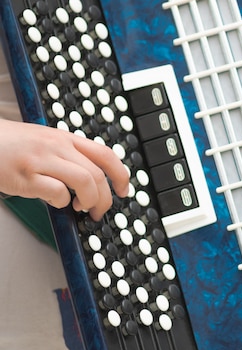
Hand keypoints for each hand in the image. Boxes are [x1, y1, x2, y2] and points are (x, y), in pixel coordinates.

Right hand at [0, 119, 128, 219]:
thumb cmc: (8, 143)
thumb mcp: (44, 140)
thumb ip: (67, 155)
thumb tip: (90, 179)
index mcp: (64, 138)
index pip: (105, 155)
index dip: (121, 175)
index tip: (124, 190)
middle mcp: (56, 147)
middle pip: (97, 174)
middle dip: (105, 198)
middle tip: (99, 211)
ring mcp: (41, 161)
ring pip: (84, 182)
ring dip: (89, 201)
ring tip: (81, 209)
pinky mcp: (25, 177)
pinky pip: (56, 193)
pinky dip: (61, 203)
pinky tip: (54, 202)